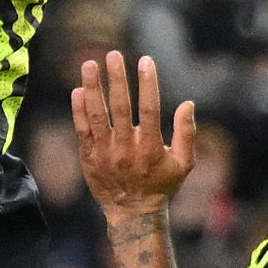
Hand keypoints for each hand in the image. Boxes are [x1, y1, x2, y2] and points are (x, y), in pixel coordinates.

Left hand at [68, 51, 198, 223]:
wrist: (132, 213)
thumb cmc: (161, 184)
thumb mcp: (184, 164)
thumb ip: (187, 134)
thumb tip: (188, 103)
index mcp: (151, 149)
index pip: (150, 110)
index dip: (148, 84)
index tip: (145, 60)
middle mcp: (127, 150)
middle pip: (120, 109)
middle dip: (117, 80)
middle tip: (114, 55)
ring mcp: (105, 154)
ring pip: (97, 116)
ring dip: (93, 88)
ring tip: (89, 64)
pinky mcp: (88, 158)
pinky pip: (82, 130)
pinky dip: (79, 110)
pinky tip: (78, 90)